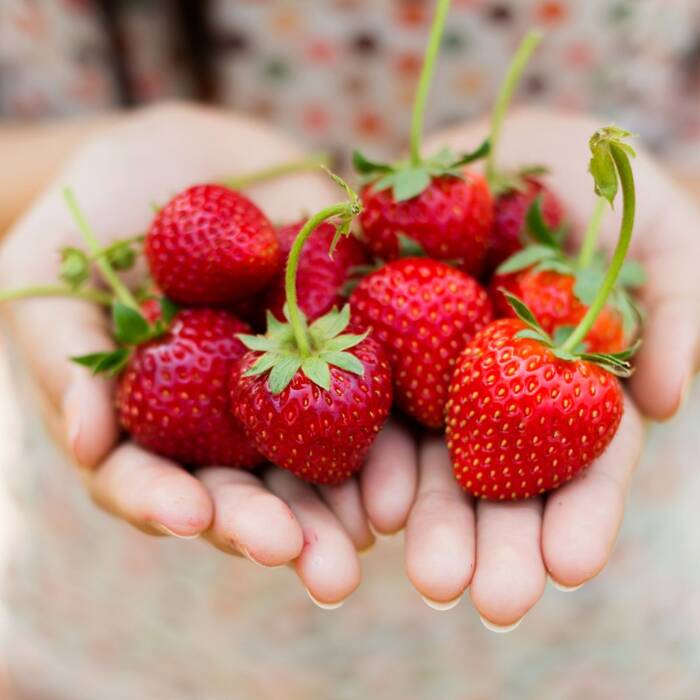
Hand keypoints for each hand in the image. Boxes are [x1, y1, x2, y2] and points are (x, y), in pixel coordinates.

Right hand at [0, 103, 416, 606]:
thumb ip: (61, 358)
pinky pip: (368, 382)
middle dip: (282, 529)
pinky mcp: (339, 338)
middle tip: (320, 571)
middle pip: (252, 488)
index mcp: (153, 422)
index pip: (155, 482)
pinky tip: (415, 458)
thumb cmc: (88, 220)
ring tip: (377, 532)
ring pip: (319, 454)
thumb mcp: (48, 280)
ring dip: (349, 499)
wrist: (177, 155)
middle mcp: (225, 419)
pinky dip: (391, 422)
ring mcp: (287, 382)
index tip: (192, 518)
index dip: (169, 504)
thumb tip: (88, 441)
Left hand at [389, 109, 699, 624]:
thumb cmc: (576, 169)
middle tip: (494, 603)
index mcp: (564, 380)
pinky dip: (365, 458)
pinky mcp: (368, 350)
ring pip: (429, 462)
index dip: (581, 513)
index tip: (572, 566)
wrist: (475, 144)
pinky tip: (365, 506)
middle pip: (501, 481)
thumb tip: (669, 403)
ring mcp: (428, 378)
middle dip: (500, 544)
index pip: (581, 460)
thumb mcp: (651, 218)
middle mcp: (494, 394)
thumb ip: (676, 302)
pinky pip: (361, 408)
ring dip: (432, 524)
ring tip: (432, 581)